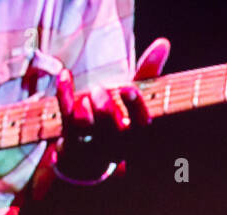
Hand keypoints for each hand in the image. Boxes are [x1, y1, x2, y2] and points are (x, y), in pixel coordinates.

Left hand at [53, 38, 168, 180]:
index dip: (135, 107)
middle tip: (99, 90)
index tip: (127, 88)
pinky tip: (65, 75)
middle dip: (106, 111)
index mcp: (134, 135)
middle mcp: (115, 144)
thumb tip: (163, 43)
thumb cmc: (116, 122)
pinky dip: (64, 95)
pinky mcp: (68, 140)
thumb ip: (148, 74)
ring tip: (87, 94)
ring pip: (88, 131)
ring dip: (85, 112)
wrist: (86, 160)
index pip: (141, 125)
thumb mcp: (132, 100)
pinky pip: (65, 119)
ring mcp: (90, 144)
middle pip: (113, 132)